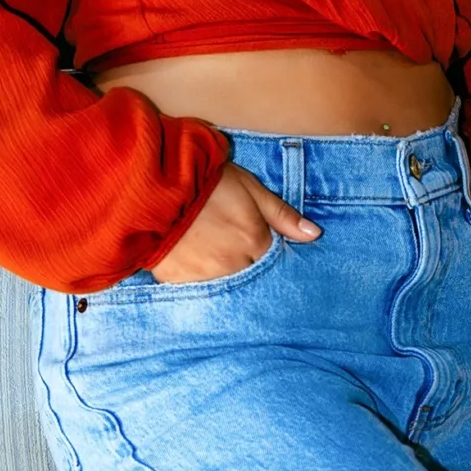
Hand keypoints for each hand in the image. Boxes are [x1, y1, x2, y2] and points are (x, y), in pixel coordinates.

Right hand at [152, 161, 319, 283]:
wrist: (155, 186)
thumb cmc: (206, 182)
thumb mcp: (249, 188)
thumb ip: (282, 214)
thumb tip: (314, 234)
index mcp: (255, 243)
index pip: (272, 260)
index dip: (263, 249)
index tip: (252, 241)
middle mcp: (234, 266)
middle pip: (250, 275)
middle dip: (244, 264)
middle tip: (227, 246)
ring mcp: (206, 278)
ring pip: (224, 284)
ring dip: (221, 273)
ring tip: (208, 252)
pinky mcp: (178, 283)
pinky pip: (196, 289)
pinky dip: (196, 278)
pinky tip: (190, 261)